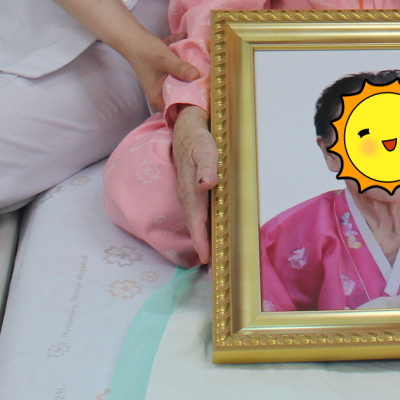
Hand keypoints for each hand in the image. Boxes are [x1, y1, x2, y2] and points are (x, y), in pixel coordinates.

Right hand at [116, 27, 199, 111]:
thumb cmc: (146, 52)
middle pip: (182, 92)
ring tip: (199, 54)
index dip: (190, 104)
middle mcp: (160, 91)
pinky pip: (177, 65)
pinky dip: (179, 52)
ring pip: (181, 78)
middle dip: (194, 83)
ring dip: (188, 65)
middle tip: (208, 74)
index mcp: (158, 97)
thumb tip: (198, 77)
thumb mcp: (166, 60)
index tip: (204, 95)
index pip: (177, 109)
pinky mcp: (165, 69)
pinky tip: (183, 37)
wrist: (132, 37)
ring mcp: (162, 80)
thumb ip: (181, 69)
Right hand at [172, 106, 218, 264]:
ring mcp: (190, 196)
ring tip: (213, 260)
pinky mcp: (193, 195)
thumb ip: (206, 166)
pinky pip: (199, 215)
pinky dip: (203, 229)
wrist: (186, 132)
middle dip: (202, 246)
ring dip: (203, 240)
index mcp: (192, 188)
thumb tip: (206, 184)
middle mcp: (188, 196)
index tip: (206, 257)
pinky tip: (211, 237)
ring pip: (197, 222)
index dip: (200, 238)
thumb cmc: (199, 141)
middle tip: (213, 268)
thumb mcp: (205, 148)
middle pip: (196, 225)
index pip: (196, 218)